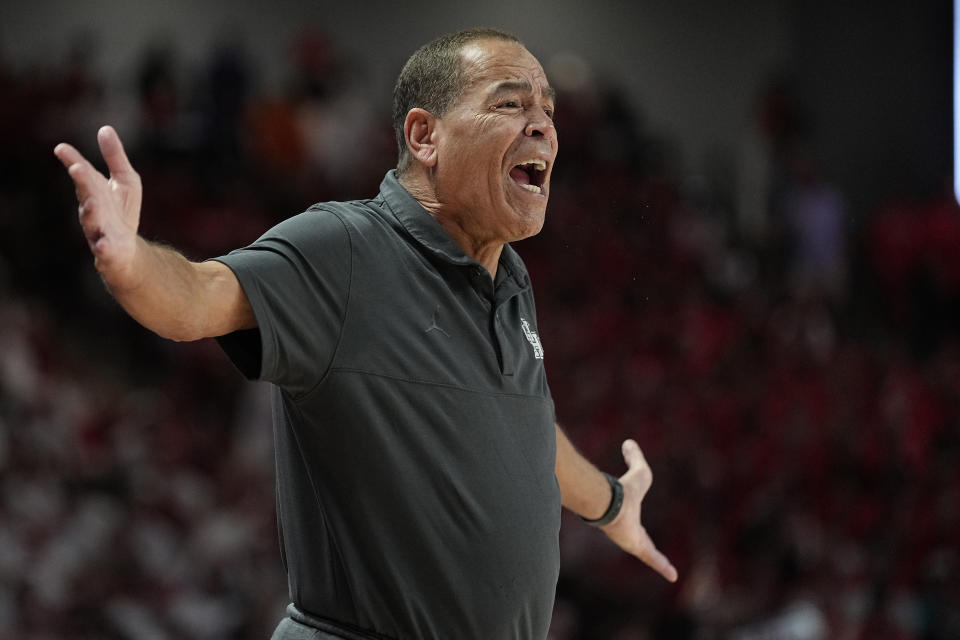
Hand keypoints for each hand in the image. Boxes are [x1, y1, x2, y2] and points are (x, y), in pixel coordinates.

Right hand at [54, 126, 142, 289]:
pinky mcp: (108, 251)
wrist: (127, 250)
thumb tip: (105, 129)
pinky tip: (103, 245)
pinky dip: (103, 247)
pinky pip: (104, 250)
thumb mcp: (125, 181)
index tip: (62, 149)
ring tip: (92, 203)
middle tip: (77, 168)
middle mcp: (92, 210)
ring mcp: (98, 231)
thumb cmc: (122, 213)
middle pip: (87, 194)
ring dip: (90, 212)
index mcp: (94, 192)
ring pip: (91, 222)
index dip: (74, 161)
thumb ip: (115, 157)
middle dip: (82, 182)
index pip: (84, 175)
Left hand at [601, 439, 677, 581]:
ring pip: (648, 554)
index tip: (641, 533)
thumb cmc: (623, 490)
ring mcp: (633, 542)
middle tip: (655, 557)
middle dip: (649, 550)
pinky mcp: (638, 548)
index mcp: (628, 517)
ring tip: (669, 573)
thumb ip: (634, 458)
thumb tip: (629, 443)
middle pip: (641, 543)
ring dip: (658, 563)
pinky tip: (673, 576)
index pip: (635, 524)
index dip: (640, 528)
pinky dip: (663, 566)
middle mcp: (629, 532)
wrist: (610, 504)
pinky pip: (653, 559)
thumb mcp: (637, 472)